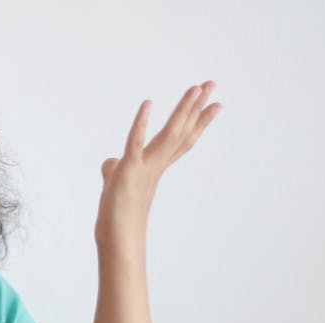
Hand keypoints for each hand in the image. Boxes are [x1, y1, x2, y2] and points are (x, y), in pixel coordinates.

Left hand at [96, 81, 221, 248]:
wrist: (117, 237)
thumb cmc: (117, 214)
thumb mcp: (115, 184)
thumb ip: (114, 169)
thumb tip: (109, 163)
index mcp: (156, 166)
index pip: (182, 139)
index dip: (198, 121)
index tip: (215, 104)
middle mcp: (156, 164)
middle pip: (181, 131)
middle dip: (197, 106)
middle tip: (213, 84)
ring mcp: (145, 166)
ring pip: (169, 133)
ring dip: (183, 109)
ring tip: (197, 87)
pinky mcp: (129, 169)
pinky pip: (135, 142)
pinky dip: (140, 123)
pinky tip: (148, 103)